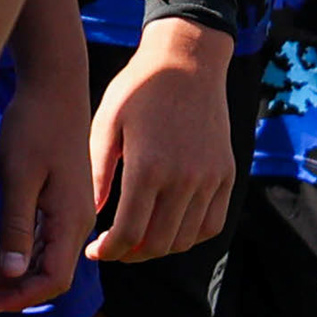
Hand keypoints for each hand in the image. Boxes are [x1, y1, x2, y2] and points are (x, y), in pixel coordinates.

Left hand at [0, 64, 93, 311]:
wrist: (54, 86)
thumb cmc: (34, 125)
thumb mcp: (18, 175)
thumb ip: (17, 226)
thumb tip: (14, 274)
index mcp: (71, 219)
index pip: (53, 279)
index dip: (22, 298)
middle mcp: (77, 220)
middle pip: (48, 273)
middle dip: (10, 283)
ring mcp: (71, 211)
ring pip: (43, 257)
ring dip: (10, 266)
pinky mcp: (61, 200)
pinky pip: (41, 239)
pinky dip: (16, 248)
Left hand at [86, 21, 237, 261]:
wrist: (187, 62)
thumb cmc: (138, 89)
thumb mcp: (106, 124)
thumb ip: (97, 174)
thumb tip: (90, 215)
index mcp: (148, 168)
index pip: (128, 233)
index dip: (108, 251)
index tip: (94, 252)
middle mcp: (183, 179)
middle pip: (158, 244)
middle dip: (130, 254)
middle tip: (113, 249)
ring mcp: (210, 179)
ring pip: (186, 239)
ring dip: (159, 248)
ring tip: (137, 240)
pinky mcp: (226, 176)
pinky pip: (212, 224)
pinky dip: (190, 236)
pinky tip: (169, 228)